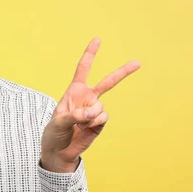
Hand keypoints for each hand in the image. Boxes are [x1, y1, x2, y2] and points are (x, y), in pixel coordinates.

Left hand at [40, 38, 140, 172]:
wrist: (59, 151)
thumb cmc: (54, 133)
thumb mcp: (58, 121)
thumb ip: (75, 115)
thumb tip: (93, 113)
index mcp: (74, 91)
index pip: (83, 69)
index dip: (90, 54)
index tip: (98, 40)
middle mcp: (87, 98)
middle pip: (108, 82)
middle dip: (123, 72)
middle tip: (138, 63)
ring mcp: (95, 110)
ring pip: (100, 106)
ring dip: (90, 115)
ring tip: (79, 123)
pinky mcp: (100, 123)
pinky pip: (102, 117)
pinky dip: (94, 122)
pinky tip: (86, 128)